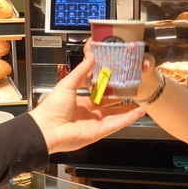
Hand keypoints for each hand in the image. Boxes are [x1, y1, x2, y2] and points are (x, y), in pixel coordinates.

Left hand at [29, 53, 143, 153]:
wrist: (47, 129)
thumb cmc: (52, 107)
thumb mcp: (67, 84)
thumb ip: (81, 71)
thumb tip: (91, 55)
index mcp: (79, 102)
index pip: (97, 94)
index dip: (108, 88)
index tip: (119, 79)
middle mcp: (87, 113)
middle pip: (109, 105)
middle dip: (121, 99)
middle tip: (133, 90)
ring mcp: (94, 124)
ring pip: (115, 115)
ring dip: (128, 110)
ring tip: (141, 102)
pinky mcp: (98, 132)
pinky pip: (116, 124)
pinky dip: (127, 119)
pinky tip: (138, 112)